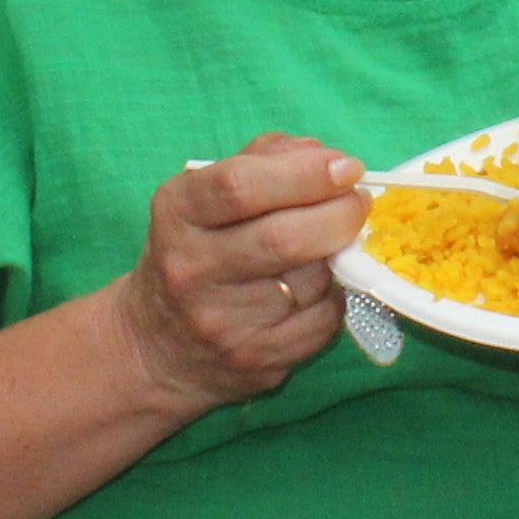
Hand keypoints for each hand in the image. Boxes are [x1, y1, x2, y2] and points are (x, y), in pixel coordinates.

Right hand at [114, 135, 372, 415]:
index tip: (347, 167)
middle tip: (359, 202)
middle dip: (340, 214)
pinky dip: (333, 298)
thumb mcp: (207, 195)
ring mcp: (222, 321)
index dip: (306, 173)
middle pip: (284, 237)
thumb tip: (328, 158)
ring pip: (313, 280)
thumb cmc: (197, 252)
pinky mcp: (255, 360)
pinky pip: (323, 320)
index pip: (241, 185)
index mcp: (178, 214)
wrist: (159, 349)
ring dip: (336, 258)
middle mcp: (192, 269)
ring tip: (324, 250)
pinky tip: (312, 292)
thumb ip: (265, 160)